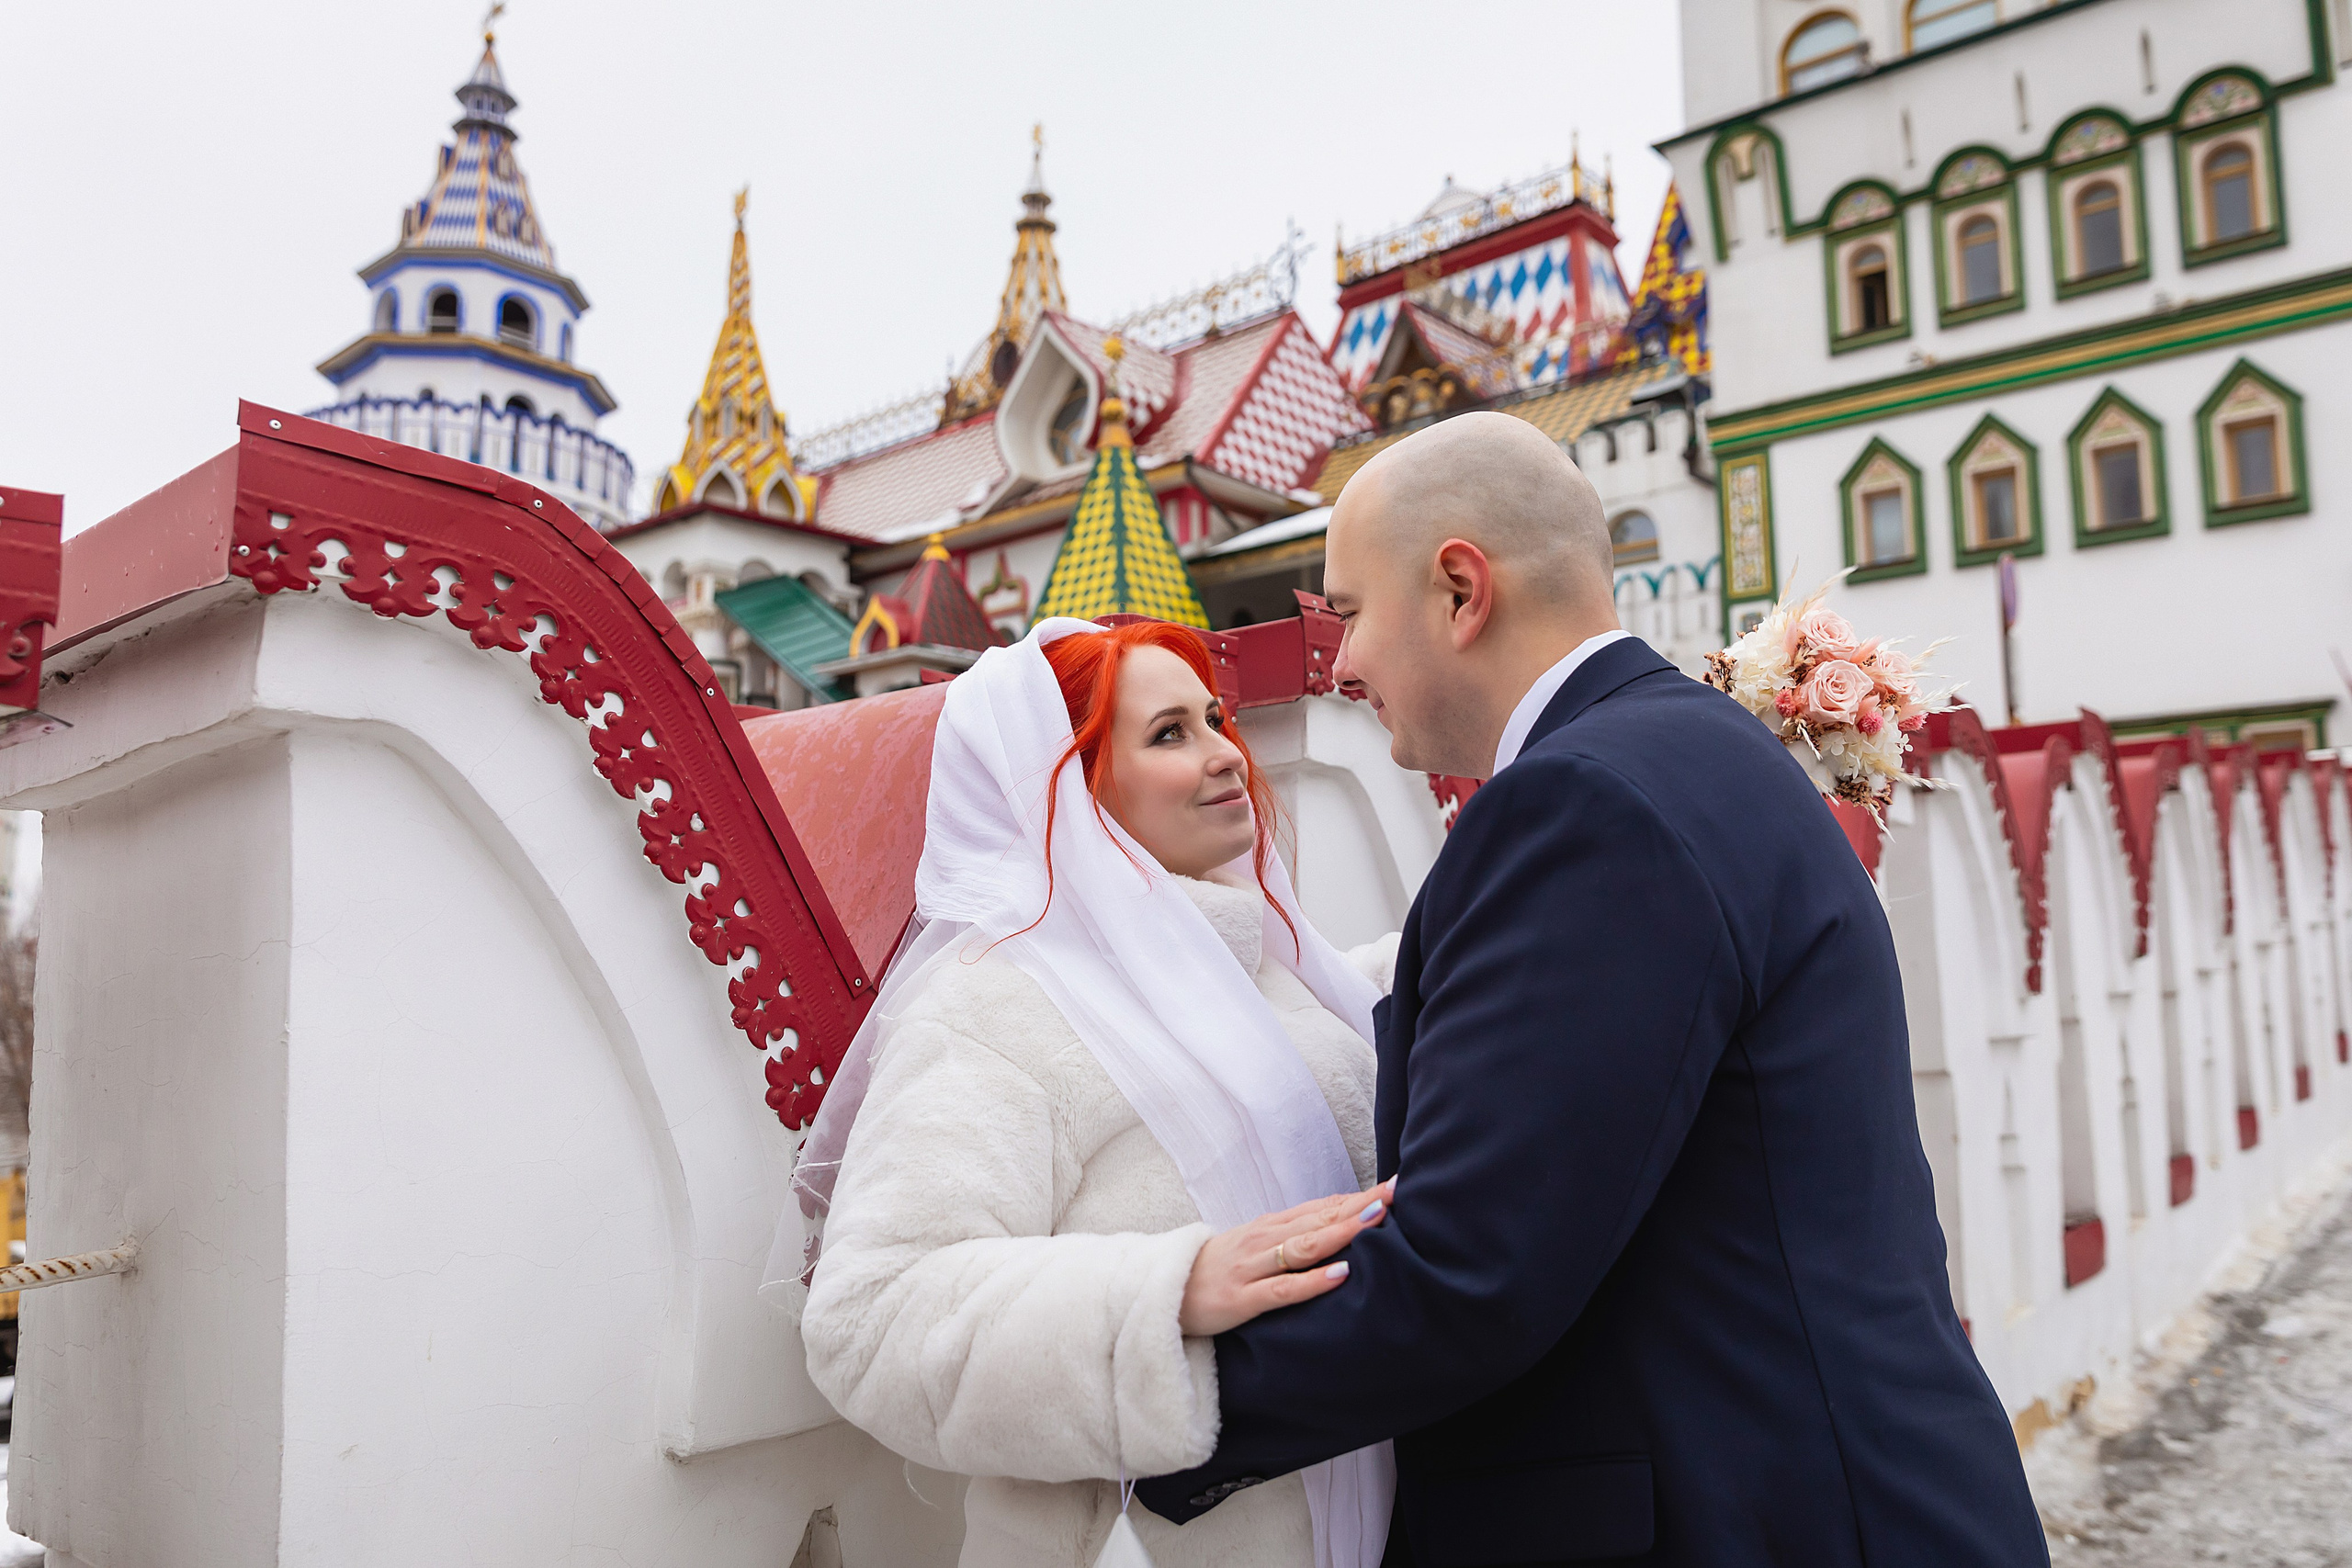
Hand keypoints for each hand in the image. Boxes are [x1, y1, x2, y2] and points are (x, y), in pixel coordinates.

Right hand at [1178, 1177, 1394, 1336]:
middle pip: (1321, 1218)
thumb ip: (1295, 1234)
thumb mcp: (1256, 1245)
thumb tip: (1341, 1223)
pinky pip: (1282, 1290)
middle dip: (1361, 1205)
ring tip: (1377, 1219)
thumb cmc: (1218, 1269)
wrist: (1163, 1290)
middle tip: (1398, 1191)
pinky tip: (1340, 1274)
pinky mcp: (1242, 1299)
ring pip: (1305, 1247)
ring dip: (1343, 1231)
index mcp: (1271, 1226)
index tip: (1396, 1184)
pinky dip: (1313, 1282)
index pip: (1324, 1206)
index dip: (1360, 1196)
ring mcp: (1252, 1268)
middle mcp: (1265, 1239)